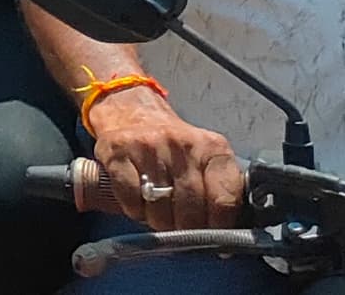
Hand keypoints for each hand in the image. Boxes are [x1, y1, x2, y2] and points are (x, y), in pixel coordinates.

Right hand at [83, 82, 244, 231]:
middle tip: (181, 228)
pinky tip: (139, 203)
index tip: (213, 234)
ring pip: (160, 208)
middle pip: (191, 209)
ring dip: (159, 222)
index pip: (224, 199)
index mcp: (212, 147)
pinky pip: (130, 199)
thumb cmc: (174, 145)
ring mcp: (148, 146)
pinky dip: (135, 210)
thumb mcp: (206, 157)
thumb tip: (226, 231)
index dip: (219, 225)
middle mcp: (182, 144)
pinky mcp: (117, 151)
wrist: (132, 109)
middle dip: (186, 228)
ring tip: (159, 215)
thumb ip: (220, 187)